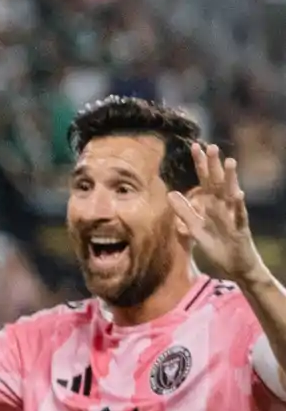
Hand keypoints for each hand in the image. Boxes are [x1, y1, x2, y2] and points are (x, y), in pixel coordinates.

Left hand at [170, 143, 264, 281]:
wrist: (235, 264)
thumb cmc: (216, 244)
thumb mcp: (194, 228)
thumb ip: (184, 211)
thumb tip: (170, 193)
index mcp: (211, 203)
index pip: (204, 180)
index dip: (199, 164)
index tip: (193, 146)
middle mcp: (222, 205)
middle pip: (217, 181)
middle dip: (214, 165)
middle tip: (210, 146)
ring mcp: (233, 214)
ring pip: (231, 193)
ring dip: (230, 178)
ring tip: (229, 162)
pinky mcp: (240, 227)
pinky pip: (239, 214)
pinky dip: (238, 205)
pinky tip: (237, 194)